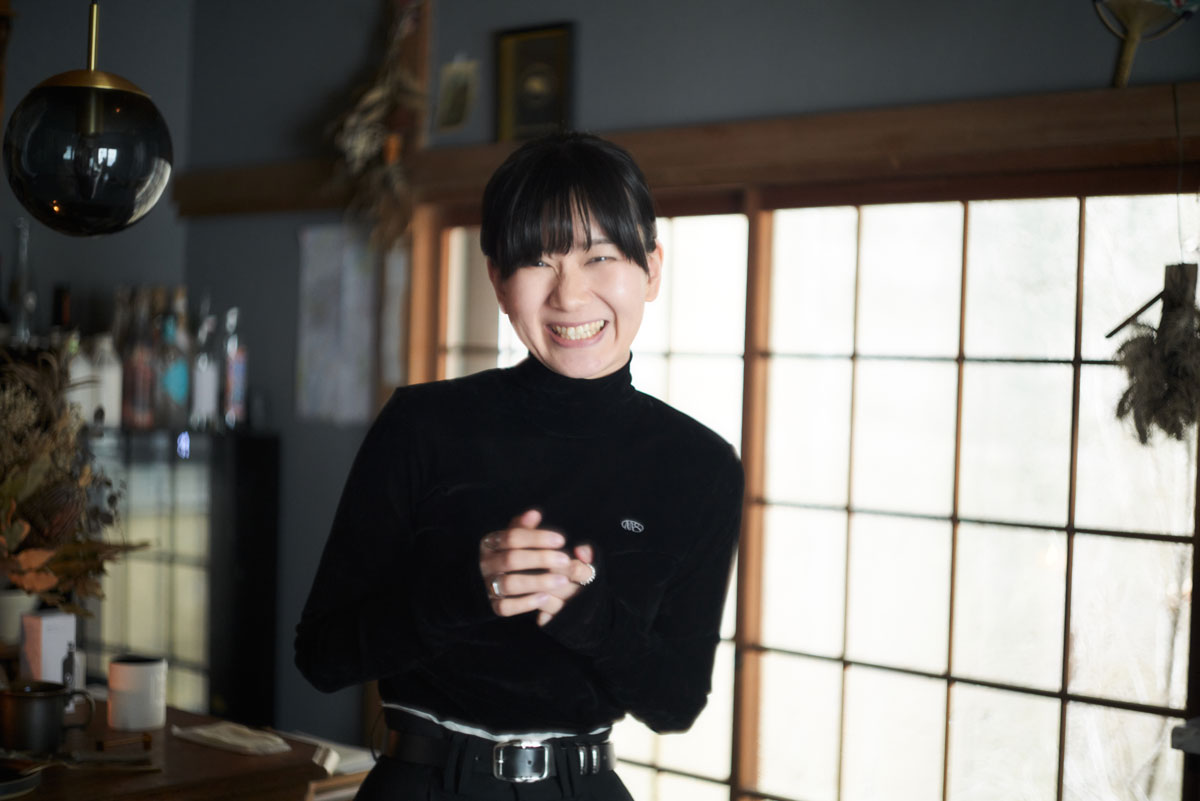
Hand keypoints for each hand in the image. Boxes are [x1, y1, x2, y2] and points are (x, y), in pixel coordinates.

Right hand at [479, 509, 595, 626]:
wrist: (484, 583)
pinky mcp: (492, 605)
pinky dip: (525, 603)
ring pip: (509, 584)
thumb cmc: (506, 555)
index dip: (537, 538)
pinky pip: (506, 607)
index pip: (513, 537)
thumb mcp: (512, 539)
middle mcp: (486, 563)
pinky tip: (545, 597)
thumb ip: (523, 528)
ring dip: (538, 582)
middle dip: (541, 559)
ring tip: (562, 580)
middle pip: (512, 559)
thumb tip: (534, 514)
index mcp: (491, 543)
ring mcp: (487, 585)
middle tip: (566, 560)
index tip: (561, 540)